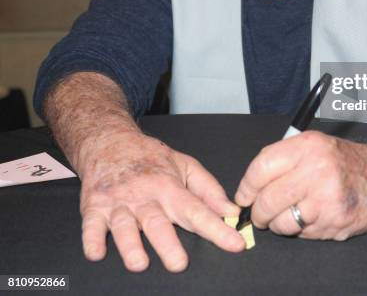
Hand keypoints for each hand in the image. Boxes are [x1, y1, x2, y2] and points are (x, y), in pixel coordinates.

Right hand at [79, 131, 244, 271]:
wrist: (111, 142)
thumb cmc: (152, 159)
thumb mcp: (186, 166)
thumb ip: (209, 191)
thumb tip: (232, 212)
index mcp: (170, 187)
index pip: (197, 210)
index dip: (217, 228)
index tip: (235, 243)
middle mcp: (145, 197)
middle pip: (157, 222)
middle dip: (168, 244)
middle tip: (179, 263)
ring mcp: (118, 203)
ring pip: (124, 226)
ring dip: (131, 245)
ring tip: (139, 263)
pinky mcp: (94, 208)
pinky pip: (90, 225)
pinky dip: (91, 239)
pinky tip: (96, 252)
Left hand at [235, 131, 366, 239]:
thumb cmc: (347, 161)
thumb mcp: (315, 144)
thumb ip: (284, 157)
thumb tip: (251, 183)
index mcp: (308, 146)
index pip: (261, 167)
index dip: (246, 186)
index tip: (244, 196)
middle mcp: (317, 170)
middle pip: (267, 199)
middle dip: (258, 212)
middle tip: (260, 213)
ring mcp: (327, 198)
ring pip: (281, 222)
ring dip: (278, 224)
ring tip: (289, 215)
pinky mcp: (335, 221)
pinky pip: (302, 234)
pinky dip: (300, 230)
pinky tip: (312, 217)